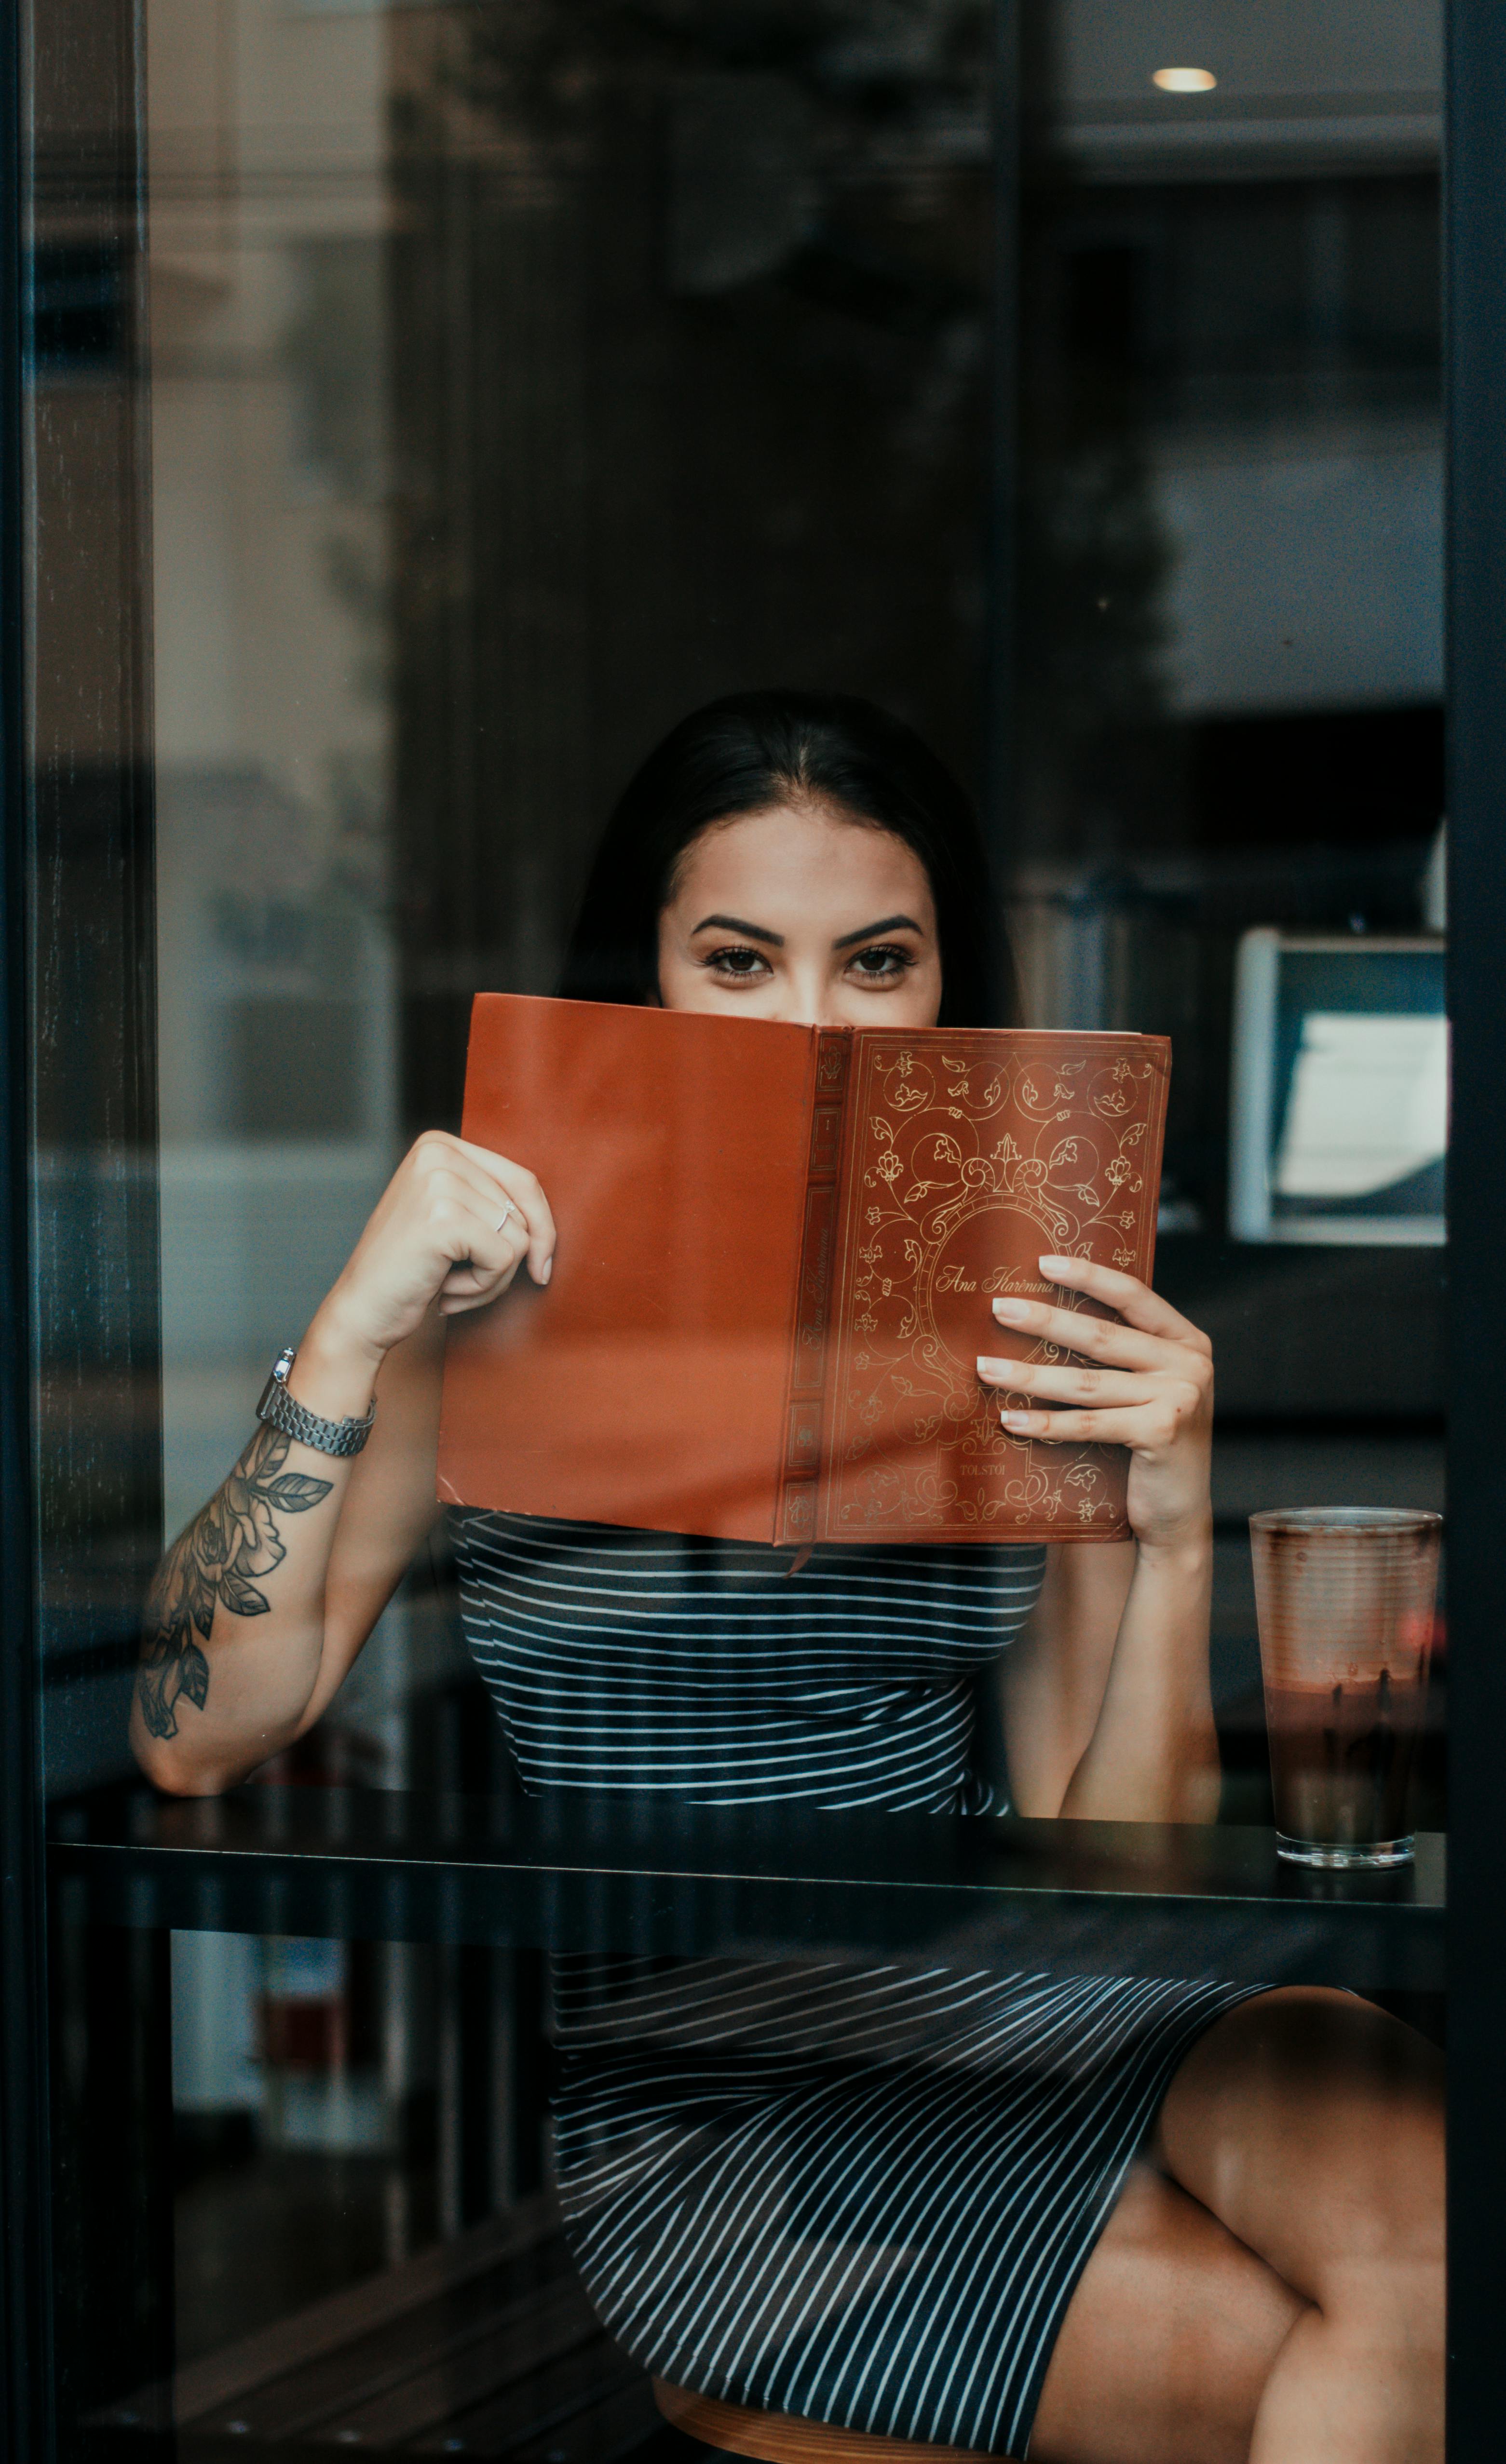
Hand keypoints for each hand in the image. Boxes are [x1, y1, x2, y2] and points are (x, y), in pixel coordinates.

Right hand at [311, 1131, 556, 1373]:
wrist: (362, 1312)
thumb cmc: (409, 1272)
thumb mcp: (453, 1220)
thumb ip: (493, 1203)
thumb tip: (547, 1226)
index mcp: (439, 1145)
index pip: (523, 1181)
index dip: (541, 1227)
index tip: (539, 1265)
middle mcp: (437, 1153)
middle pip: (523, 1210)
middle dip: (507, 1259)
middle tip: (464, 1280)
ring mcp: (438, 1182)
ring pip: (518, 1237)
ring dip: (493, 1277)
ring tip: (450, 1284)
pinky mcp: (443, 1218)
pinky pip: (504, 1257)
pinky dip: (483, 1285)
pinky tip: (445, 1290)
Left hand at [977, 1254, 1212, 1553]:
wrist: (1177, 1514)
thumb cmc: (1150, 1446)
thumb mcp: (1149, 1389)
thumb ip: (1124, 1355)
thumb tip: (1050, 1314)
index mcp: (1188, 1341)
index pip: (1134, 1296)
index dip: (1088, 1276)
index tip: (1042, 1263)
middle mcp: (1191, 1363)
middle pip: (1103, 1336)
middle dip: (1045, 1321)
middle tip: (999, 1308)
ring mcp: (1180, 1397)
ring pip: (1088, 1382)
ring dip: (1030, 1374)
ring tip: (986, 1367)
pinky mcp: (1162, 1431)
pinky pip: (1089, 1422)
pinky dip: (1046, 1421)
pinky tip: (1010, 1417)